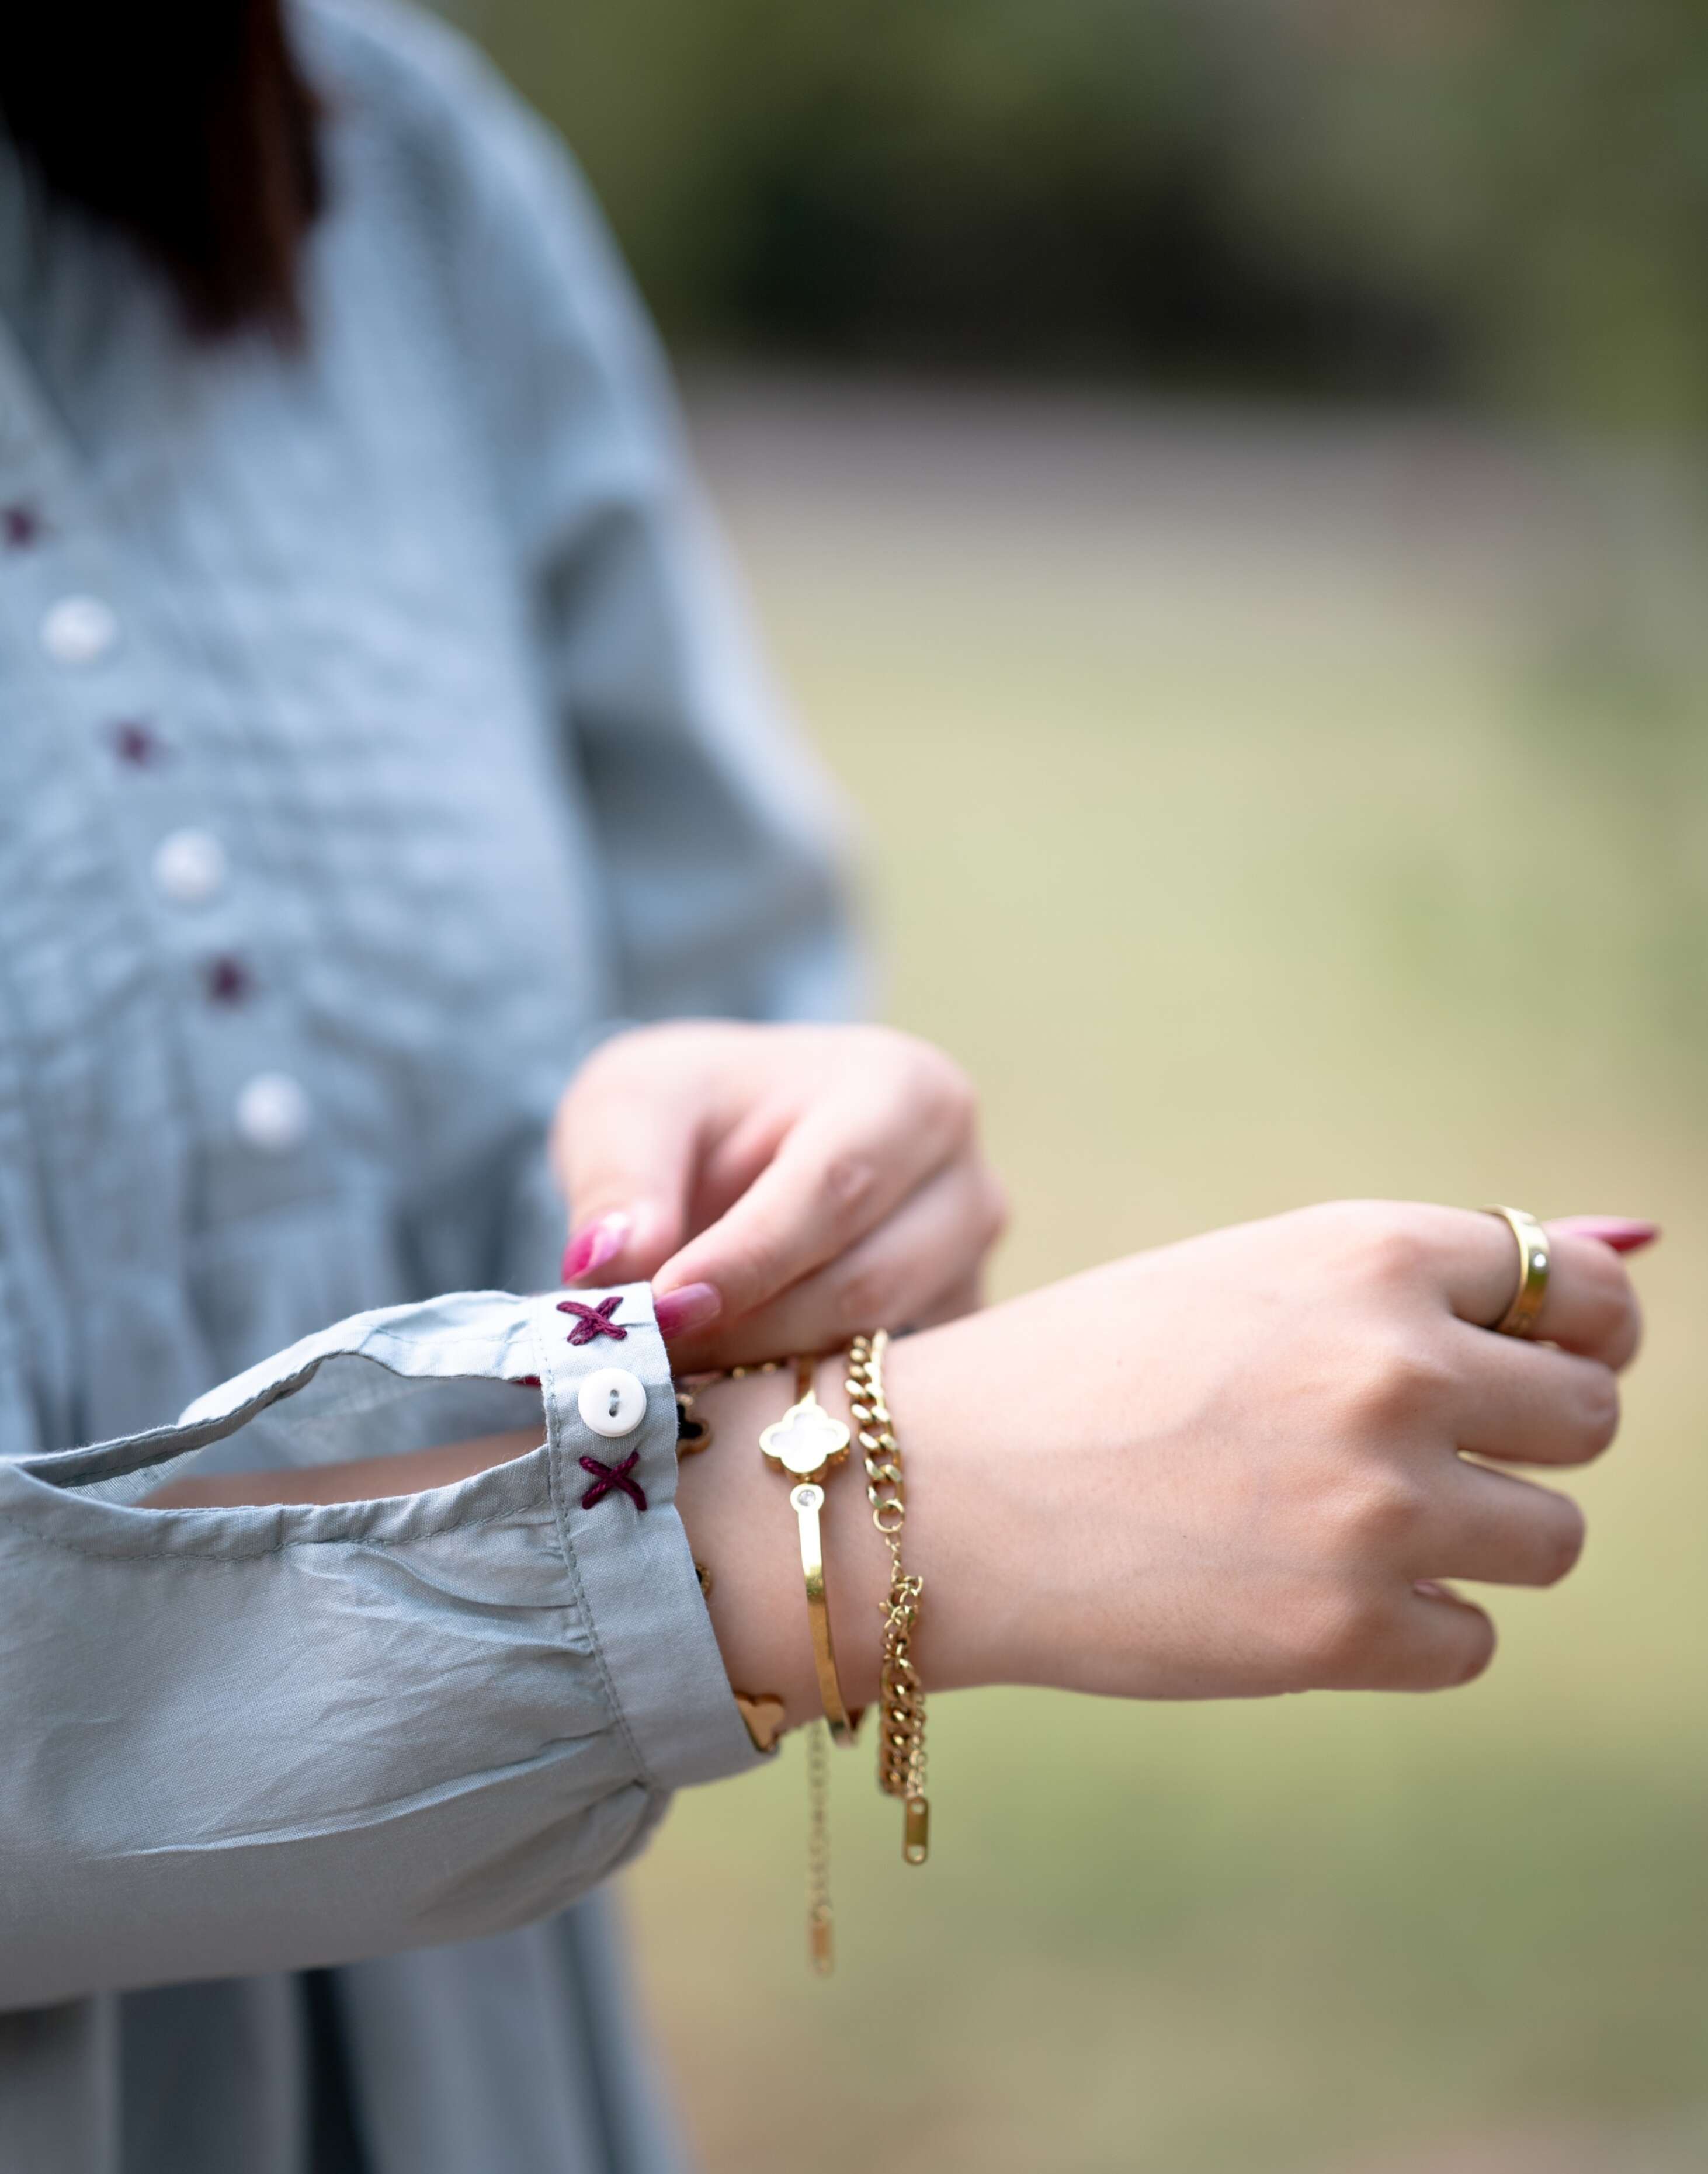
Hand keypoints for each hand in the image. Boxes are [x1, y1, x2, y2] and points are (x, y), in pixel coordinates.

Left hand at [549, 1022, 1006, 1368]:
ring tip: (673, 1368)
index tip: (664, 1311)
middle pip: (864, 1282)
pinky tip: (728, 1392)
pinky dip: (795, 1399)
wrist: (736, 1139)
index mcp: (905, 1091)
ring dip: (764, 1371)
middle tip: (646, 1355)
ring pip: (875, 1351)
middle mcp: (964, 1180)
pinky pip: (881, 1393)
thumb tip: (610, 1262)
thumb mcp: (630, 1107)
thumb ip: (619, 1178)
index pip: (836, 1188)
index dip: (748, 1260)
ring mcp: (970, 1268)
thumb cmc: (692, 1110)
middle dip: (747, 1330)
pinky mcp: (952, 1337)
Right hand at [682, 1202, 1650, 1719]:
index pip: (1583, 1295)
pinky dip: (1404, 1631)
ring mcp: (1380, 1503)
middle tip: (1400, 1457)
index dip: (1562, 1340)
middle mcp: (1396, 1366)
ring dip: (1468, 1543)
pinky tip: (1293, 1594)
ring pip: (1549, 1540)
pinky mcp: (1349, 1628)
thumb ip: (1443, 1273)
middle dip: (1518, 1446)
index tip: (1517, 1368)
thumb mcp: (1258, 1278)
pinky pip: (1471, 1642)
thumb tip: (1641, 1238)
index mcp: (1370, 1254)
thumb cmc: (1093, 1369)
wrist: (940, 1493)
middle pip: (1590, 1421)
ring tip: (1334, 1526)